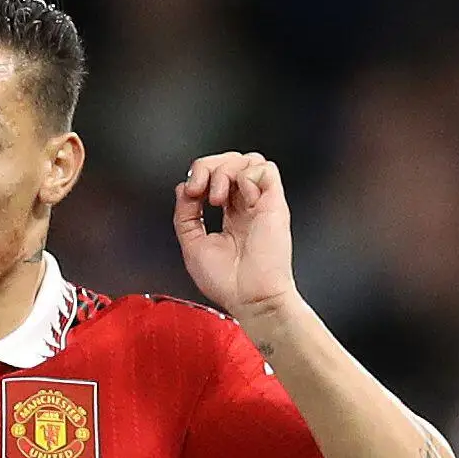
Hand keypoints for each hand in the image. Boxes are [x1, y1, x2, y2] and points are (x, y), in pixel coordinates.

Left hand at [174, 151, 296, 329]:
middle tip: (198, 190)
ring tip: (217, 199)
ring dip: (226, 171)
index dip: (199, 176)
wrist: (250, 298)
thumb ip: (185, 216)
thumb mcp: (193, 246)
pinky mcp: (275, 203)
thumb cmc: (227, 282)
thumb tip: (183, 187)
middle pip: (230, 161)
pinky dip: (247, 177)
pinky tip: (241, 200)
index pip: (215, 177)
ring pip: (248, 159)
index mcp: (230, 215)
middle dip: (208, 166)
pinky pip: (266, 169)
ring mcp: (261, 202)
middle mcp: (246, 205)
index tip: (190, 195)